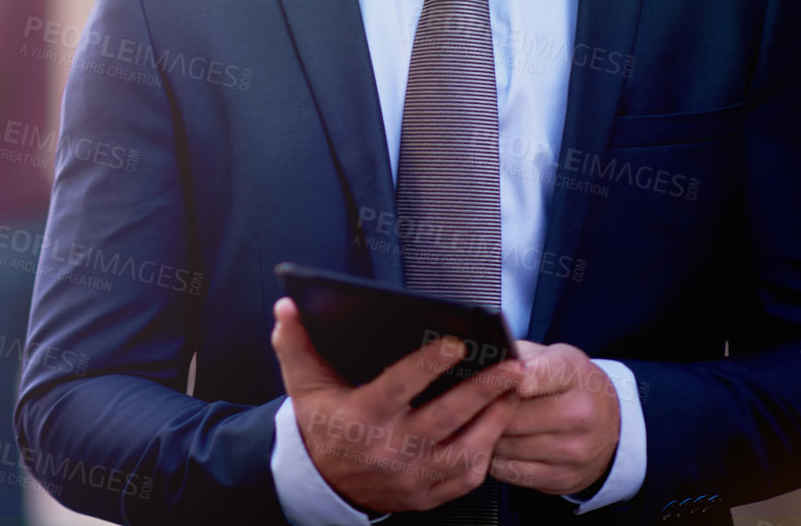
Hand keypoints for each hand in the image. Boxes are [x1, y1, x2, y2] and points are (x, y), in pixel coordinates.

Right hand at [272, 297, 524, 513]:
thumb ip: (294, 342)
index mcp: (361, 417)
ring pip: (464, 450)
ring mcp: (412, 477)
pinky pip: (467, 477)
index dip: (429, 364)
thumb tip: (286, 306)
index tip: (457, 342)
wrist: (321, 484)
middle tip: (511, 366)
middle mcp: (390, 449)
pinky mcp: (427, 495)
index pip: (400, 387)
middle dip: (482, 390)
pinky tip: (499, 425)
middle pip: (445, 418)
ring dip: (494, 419)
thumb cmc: (320, 424)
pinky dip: (487, 451)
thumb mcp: (302, 383)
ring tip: (514, 390)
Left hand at [488, 340, 619, 495]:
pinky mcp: (563, 478)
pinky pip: (510, 472)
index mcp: (574, 375)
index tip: (489, 377)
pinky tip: (494, 446)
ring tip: (479, 423)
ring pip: (506, 445)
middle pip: (511, 416)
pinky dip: (495, 460)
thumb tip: (479, 361)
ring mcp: (574, 451)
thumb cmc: (570, 385)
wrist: (610, 426)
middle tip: (467, 404)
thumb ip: (518, 356)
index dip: (506, 377)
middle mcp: (580, 414)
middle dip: (484, 410)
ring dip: (486, 435)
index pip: (536, 374)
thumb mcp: (553, 357)